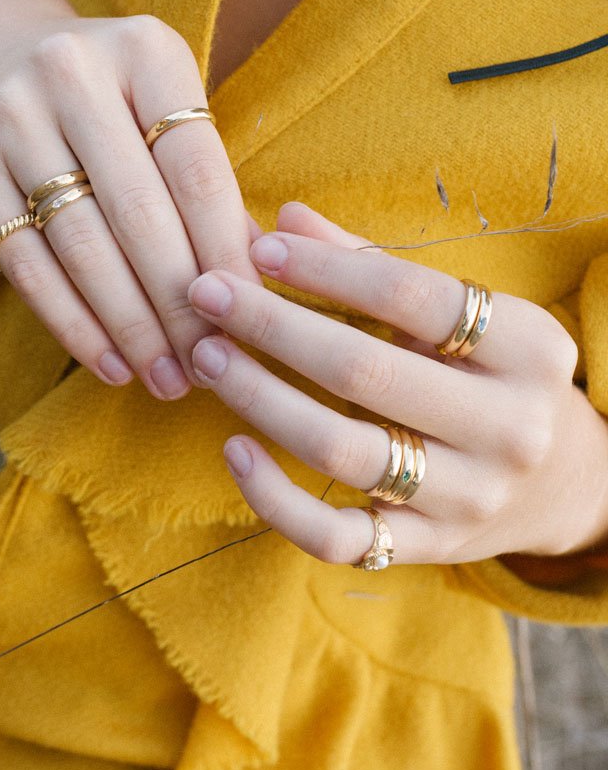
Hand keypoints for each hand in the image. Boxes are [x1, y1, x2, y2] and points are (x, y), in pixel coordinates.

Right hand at [0, 0, 258, 399]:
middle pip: (140, 213)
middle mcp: (72, 74)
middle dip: (181, 303)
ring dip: (130, 325)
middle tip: (211, 364)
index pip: (196, 170)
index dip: (226, 252)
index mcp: (145, 51)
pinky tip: (108, 361)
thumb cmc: (105, 89)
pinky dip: (71, 322)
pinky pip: (26, 263)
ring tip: (166, 377)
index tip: (251, 314)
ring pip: (82, 245)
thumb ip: (206, 177)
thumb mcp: (162, 100)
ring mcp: (11, 117)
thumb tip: (259, 276)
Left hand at [186, 201, 607, 566]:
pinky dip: (275, 499)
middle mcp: (508, 427)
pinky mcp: (429, 549)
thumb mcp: (461, 313)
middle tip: (206, 294)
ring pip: (342, 450)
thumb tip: (285, 220)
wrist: (563, 480)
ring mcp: (469, 497)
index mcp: (529, 347)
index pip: (411, 295)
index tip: (260, 248)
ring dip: (259, 398)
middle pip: (364, 371)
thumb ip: (373, 263)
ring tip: (206, 355)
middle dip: (271, 325)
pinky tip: (233, 449)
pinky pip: (337, 537)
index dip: (326, 268)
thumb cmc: (493, 371)